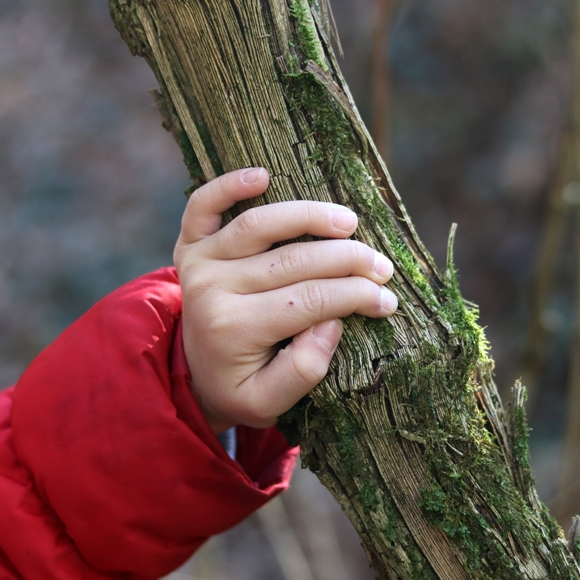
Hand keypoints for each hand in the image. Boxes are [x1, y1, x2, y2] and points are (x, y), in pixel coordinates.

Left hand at [174, 168, 397, 433]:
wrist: (195, 376)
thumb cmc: (241, 386)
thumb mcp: (269, 404)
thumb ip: (303, 371)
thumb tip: (331, 323)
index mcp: (233, 330)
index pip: (308, 301)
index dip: (356, 296)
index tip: (388, 300)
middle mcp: (212, 290)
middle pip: (293, 260)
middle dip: (349, 260)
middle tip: (382, 267)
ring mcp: (199, 263)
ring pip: (259, 224)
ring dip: (310, 216)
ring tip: (350, 223)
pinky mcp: (190, 244)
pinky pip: (202, 205)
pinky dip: (228, 184)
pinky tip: (264, 175)